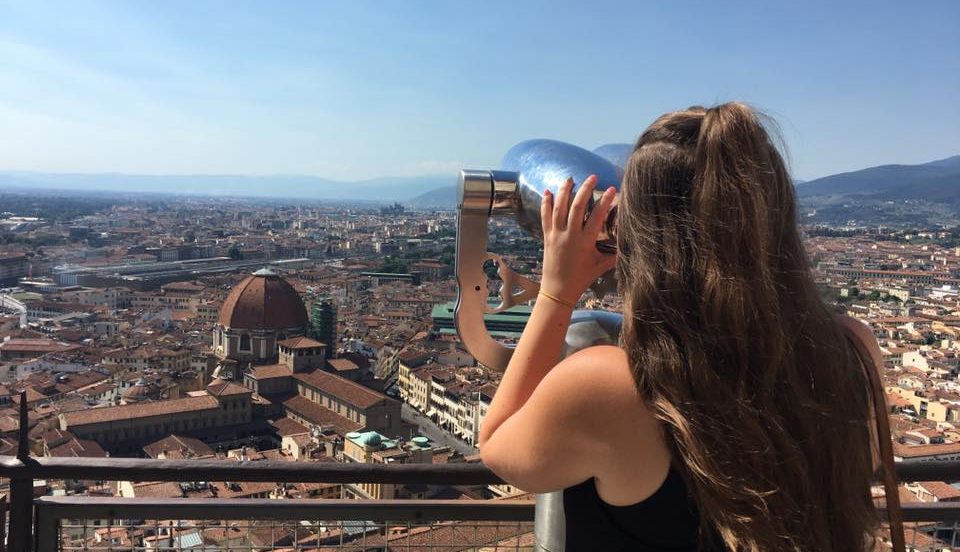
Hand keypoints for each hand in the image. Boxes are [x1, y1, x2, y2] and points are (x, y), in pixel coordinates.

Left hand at [539, 174, 616, 305]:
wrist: (558, 290)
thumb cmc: (581, 278)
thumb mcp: (600, 267)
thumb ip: (615, 256)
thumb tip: (630, 246)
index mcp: (585, 242)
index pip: (597, 216)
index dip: (605, 201)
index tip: (612, 189)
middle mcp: (570, 235)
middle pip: (577, 207)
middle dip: (585, 189)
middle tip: (592, 177)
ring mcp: (556, 235)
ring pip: (559, 208)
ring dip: (564, 191)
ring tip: (570, 178)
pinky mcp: (547, 236)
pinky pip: (545, 216)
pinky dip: (546, 203)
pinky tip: (548, 191)